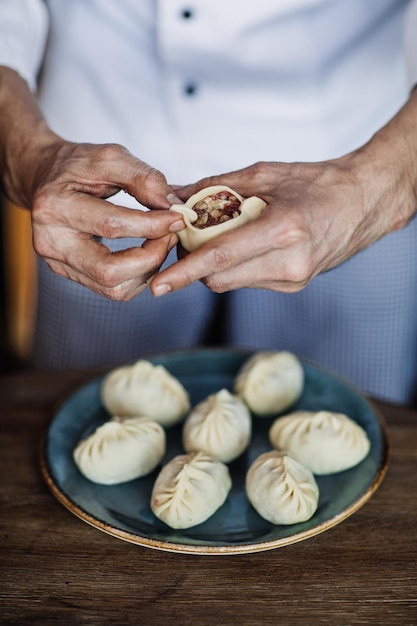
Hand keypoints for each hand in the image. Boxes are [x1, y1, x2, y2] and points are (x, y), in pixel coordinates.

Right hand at [29, 141, 184, 299]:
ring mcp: (58, 262)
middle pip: (109, 271)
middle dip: (151, 257)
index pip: (111, 226)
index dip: (152, 225)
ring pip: (113, 288)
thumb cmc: (78, 166)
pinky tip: (145, 255)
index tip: (177, 218)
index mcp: (55, 206)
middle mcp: (51, 241)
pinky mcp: (69, 273)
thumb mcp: (109, 157)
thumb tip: (171, 206)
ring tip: (160, 244)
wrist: (46, 178)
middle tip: (170, 236)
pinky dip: (137, 277)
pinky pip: (111, 290)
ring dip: (147, 271)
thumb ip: (142, 178)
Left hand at [151, 94, 416, 295]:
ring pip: (231, 283)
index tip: (159, 285)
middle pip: (219, 279)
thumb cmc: (318, 182)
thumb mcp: (265, 173)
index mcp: (284, 229)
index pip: (221, 258)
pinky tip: (247, 244)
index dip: (185, 273)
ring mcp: (293, 278)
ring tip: (223, 236)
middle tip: (188, 239)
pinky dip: (236, 266)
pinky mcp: (294, 285)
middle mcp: (290, 262)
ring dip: (216, 266)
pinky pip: (248, 282)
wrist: (364, 201)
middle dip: (195, 264)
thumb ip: (215, 187)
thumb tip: (174, 197)